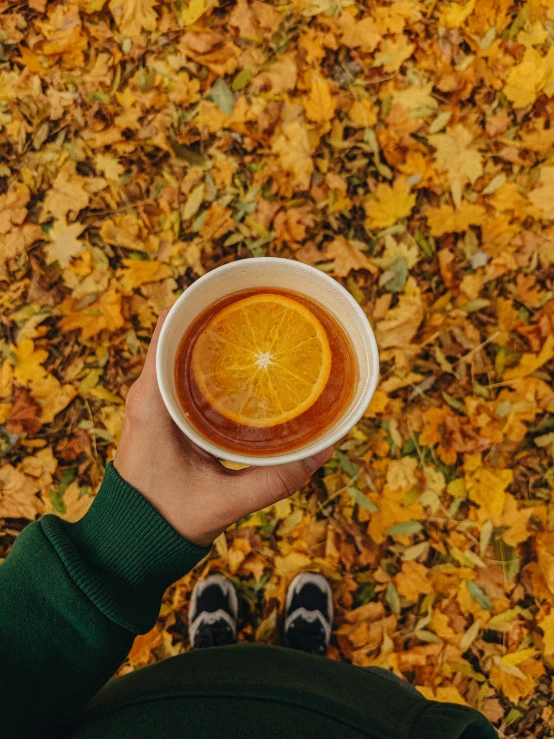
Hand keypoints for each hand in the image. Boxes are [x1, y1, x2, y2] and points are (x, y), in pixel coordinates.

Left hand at [114, 310, 333, 545]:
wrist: (131, 544)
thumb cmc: (166, 521)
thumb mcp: (224, 501)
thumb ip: (274, 480)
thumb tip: (324, 450)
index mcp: (152, 403)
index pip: (168, 331)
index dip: (199, 304)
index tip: (236, 291)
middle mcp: (148, 395)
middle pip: (179, 335)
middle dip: (217, 318)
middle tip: (260, 309)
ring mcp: (155, 404)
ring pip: (183, 354)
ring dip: (215, 339)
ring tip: (257, 330)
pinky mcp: (165, 416)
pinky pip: (186, 375)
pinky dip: (213, 364)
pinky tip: (245, 368)